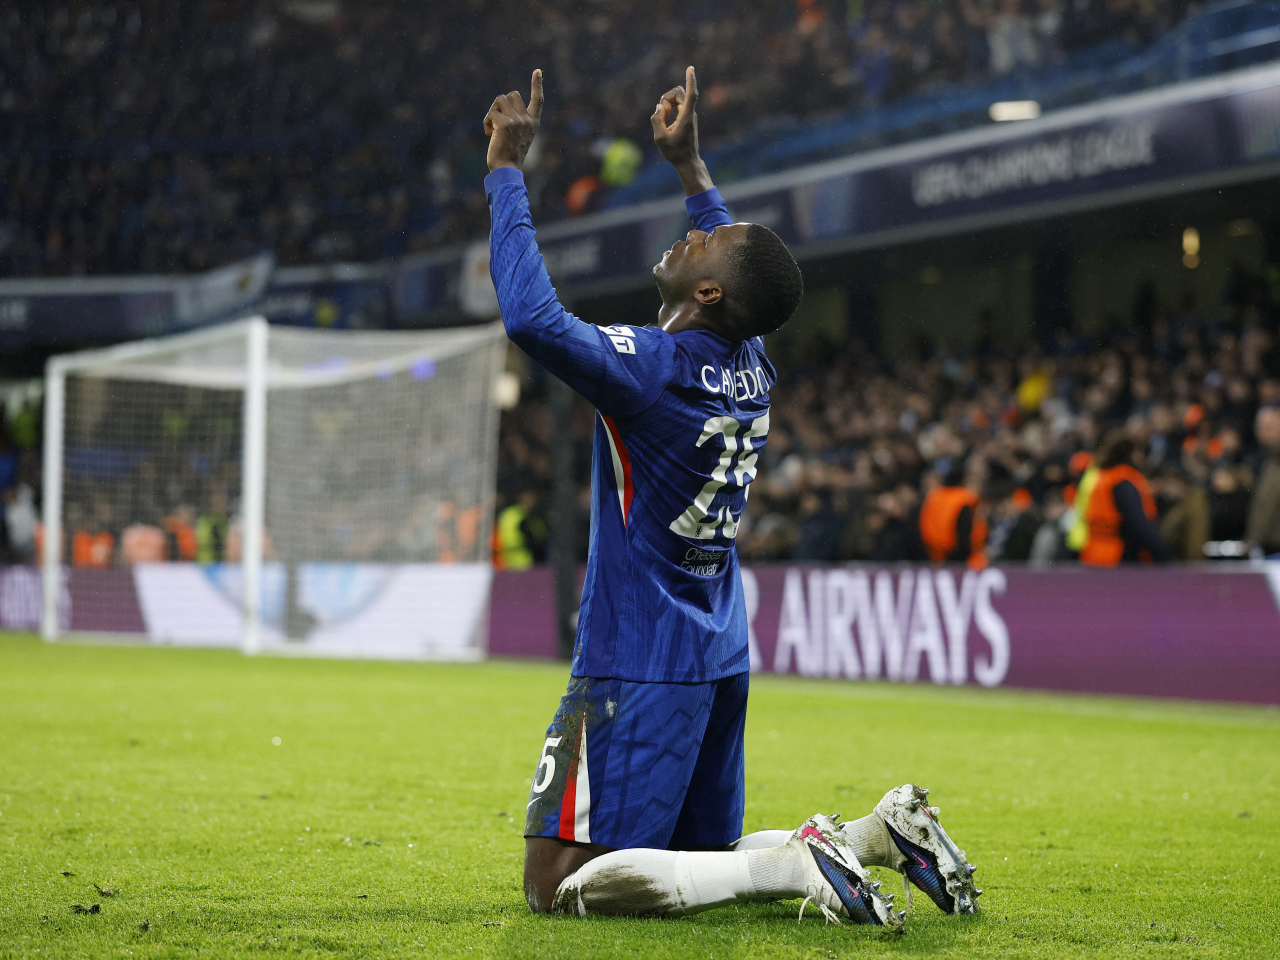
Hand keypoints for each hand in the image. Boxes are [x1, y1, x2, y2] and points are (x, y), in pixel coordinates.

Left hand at [484, 69, 543, 171]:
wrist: (507, 170)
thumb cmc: (509, 156)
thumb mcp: (518, 136)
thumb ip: (516, 121)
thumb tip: (503, 104)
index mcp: (533, 123)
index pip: (538, 100)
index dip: (537, 84)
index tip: (537, 71)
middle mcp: (528, 120)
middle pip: (512, 94)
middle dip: (501, 104)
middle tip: (497, 121)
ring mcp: (518, 121)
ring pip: (500, 99)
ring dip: (492, 111)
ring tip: (492, 128)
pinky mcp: (506, 123)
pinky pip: (492, 113)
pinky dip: (487, 122)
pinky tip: (489, 134)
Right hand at [650, 66, 712, 195]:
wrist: (687, 162)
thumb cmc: (674, 152)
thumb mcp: (659, 138)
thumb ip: (657, 120)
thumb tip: (659, 106)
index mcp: (686, 118)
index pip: (690, 95)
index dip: (690, 81)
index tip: (691, 68)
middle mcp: (690, 113)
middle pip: (679, 92)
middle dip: (667, 97)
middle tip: (662, 113)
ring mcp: (689, 114)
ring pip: (677, 97)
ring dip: (667, 102)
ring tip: (663, 116)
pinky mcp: (686, 117)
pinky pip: (677, 104)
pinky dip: (669, 107)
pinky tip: (665, 116)